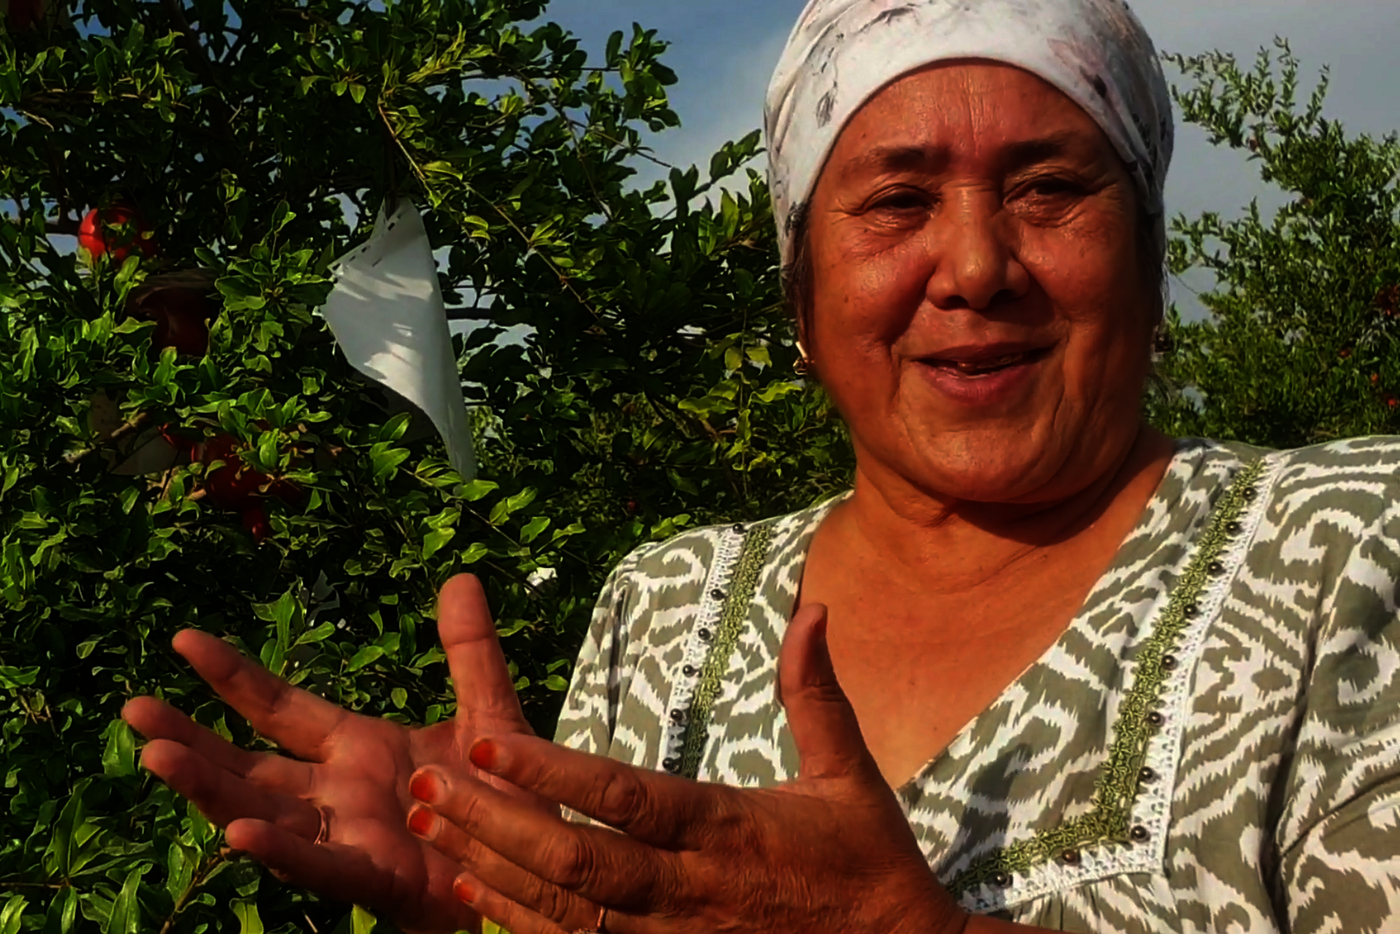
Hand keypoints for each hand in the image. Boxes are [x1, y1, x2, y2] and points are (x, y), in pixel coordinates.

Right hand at [123, 574, 544, 933]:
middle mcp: (339, 793)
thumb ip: (471, 652)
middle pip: (249, 763)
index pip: (280, 707)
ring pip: (264, 813)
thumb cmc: (508, 797)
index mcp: (358, 748)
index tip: (183, 640)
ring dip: (210, 789)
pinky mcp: (376, 879)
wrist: (546, 866)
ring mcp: (350, 837)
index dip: (232, 676)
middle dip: (192, 738)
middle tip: (134, 709)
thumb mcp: (490, 712)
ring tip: (156, 758)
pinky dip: (279, 852)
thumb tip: (460, 579)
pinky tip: (236, 832)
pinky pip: (319, 866)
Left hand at [406, 604, 970, 933]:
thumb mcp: (850, 774)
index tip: (486, 744)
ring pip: (563, 910)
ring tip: (429, 828)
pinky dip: (521, 924)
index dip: (550, 773)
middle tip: (425, 785)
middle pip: (573, 858)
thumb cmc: (871, 865)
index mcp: (724, 827)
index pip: (623, 797)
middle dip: (493, 821)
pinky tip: (473, 894)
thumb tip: (812, 608)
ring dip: (491, 869)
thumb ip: (813, 692)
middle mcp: (687, 889)